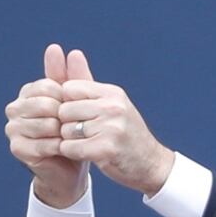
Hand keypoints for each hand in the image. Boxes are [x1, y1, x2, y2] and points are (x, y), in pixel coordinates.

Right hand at [4, 44, 91, 207]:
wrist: (72, 164)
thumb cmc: (74, 129)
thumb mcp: (75, 100)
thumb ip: (68, 75)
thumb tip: (54, 47)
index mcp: (27, 93)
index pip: (47, 85)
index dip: (66, 97)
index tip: (77, 108)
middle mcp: (15, 109)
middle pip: (43, 103)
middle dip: (64, 115)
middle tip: (75, 125)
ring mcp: (13, 129)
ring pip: (44, 124)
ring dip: (64, 132)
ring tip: (71, 137)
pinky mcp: (17, 149)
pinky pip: (43, 144)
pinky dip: (59, 147)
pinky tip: (67, 148)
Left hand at [56, 54, 174, 196]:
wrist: (151, 164)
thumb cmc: (126, 134)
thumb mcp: (112, 105)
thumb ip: (90, 87)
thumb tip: (72, 53)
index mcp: (112, 93)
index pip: (69, 88)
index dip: (65, 103)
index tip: (74, 116)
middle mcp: (112, 107)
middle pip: (64, 110)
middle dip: (65, 123)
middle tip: (79, 133)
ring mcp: (111, 128)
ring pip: (66, 130)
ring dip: (69, 140)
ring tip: (85, 143)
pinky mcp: (106, 149)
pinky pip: (71, 147)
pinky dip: (72, 153)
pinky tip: (85, 154)